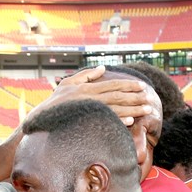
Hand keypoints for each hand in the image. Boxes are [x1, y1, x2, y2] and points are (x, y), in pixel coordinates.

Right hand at [32, 65, 153, 126]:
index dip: (129, 85)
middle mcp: (90, 98)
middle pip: (118, 96)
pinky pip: (106, 122)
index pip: (113, 85)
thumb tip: (102, 68)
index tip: (142, 86)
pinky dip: (119, 121)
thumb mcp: (68, 83)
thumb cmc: (55, 102)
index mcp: (88, 89)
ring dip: (133, 109)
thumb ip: (86, 76)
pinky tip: (130, 121)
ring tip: (147, 109)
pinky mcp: (87, 123)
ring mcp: (89, 111)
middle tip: (150, 98)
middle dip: (135, 97)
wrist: (41, 119)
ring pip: (115, 109)